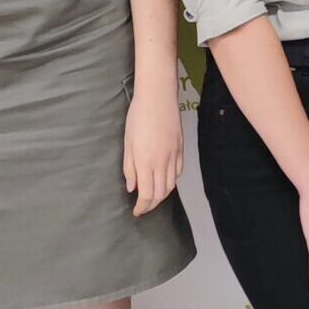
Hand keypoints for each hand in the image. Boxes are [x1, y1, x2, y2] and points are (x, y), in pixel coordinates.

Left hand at [124, 88, 183, 216]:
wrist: (158, 97)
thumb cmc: (138, 116)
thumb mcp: (128, 143)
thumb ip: (129, 168)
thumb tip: (132, 187)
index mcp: (145, 161)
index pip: (147, 194)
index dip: (142, 207)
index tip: (136, 212)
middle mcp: (162, 162)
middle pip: (161, 194)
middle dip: (152, 205)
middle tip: (143, 208)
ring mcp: (174, 156)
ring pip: (171, 185)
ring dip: (162, 195)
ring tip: (153, 197)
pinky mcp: (181, 149)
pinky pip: (178, 172)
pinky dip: (172, 181)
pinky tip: (165, 180)